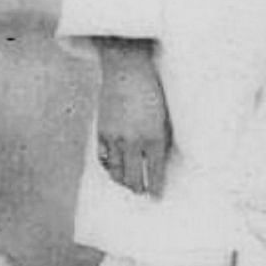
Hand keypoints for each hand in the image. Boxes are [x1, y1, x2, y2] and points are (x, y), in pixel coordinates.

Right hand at [96, 39, 171, 195]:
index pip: (154, 174)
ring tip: (129, 185)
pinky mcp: (101, 131)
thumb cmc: (152, 90)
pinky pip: (103, 159)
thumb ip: (162, 139)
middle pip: (133, 179)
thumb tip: (160, 162)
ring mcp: (115, 138)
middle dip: (139, 189)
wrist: (127, 69)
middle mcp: (133, 141)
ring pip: (116, 172)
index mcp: (154, 137)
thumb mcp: (164, 116)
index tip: (157, 196)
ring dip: (123, 182)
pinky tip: (113, 170)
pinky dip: (108, 168)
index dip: (155, 188)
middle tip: (143, 193)